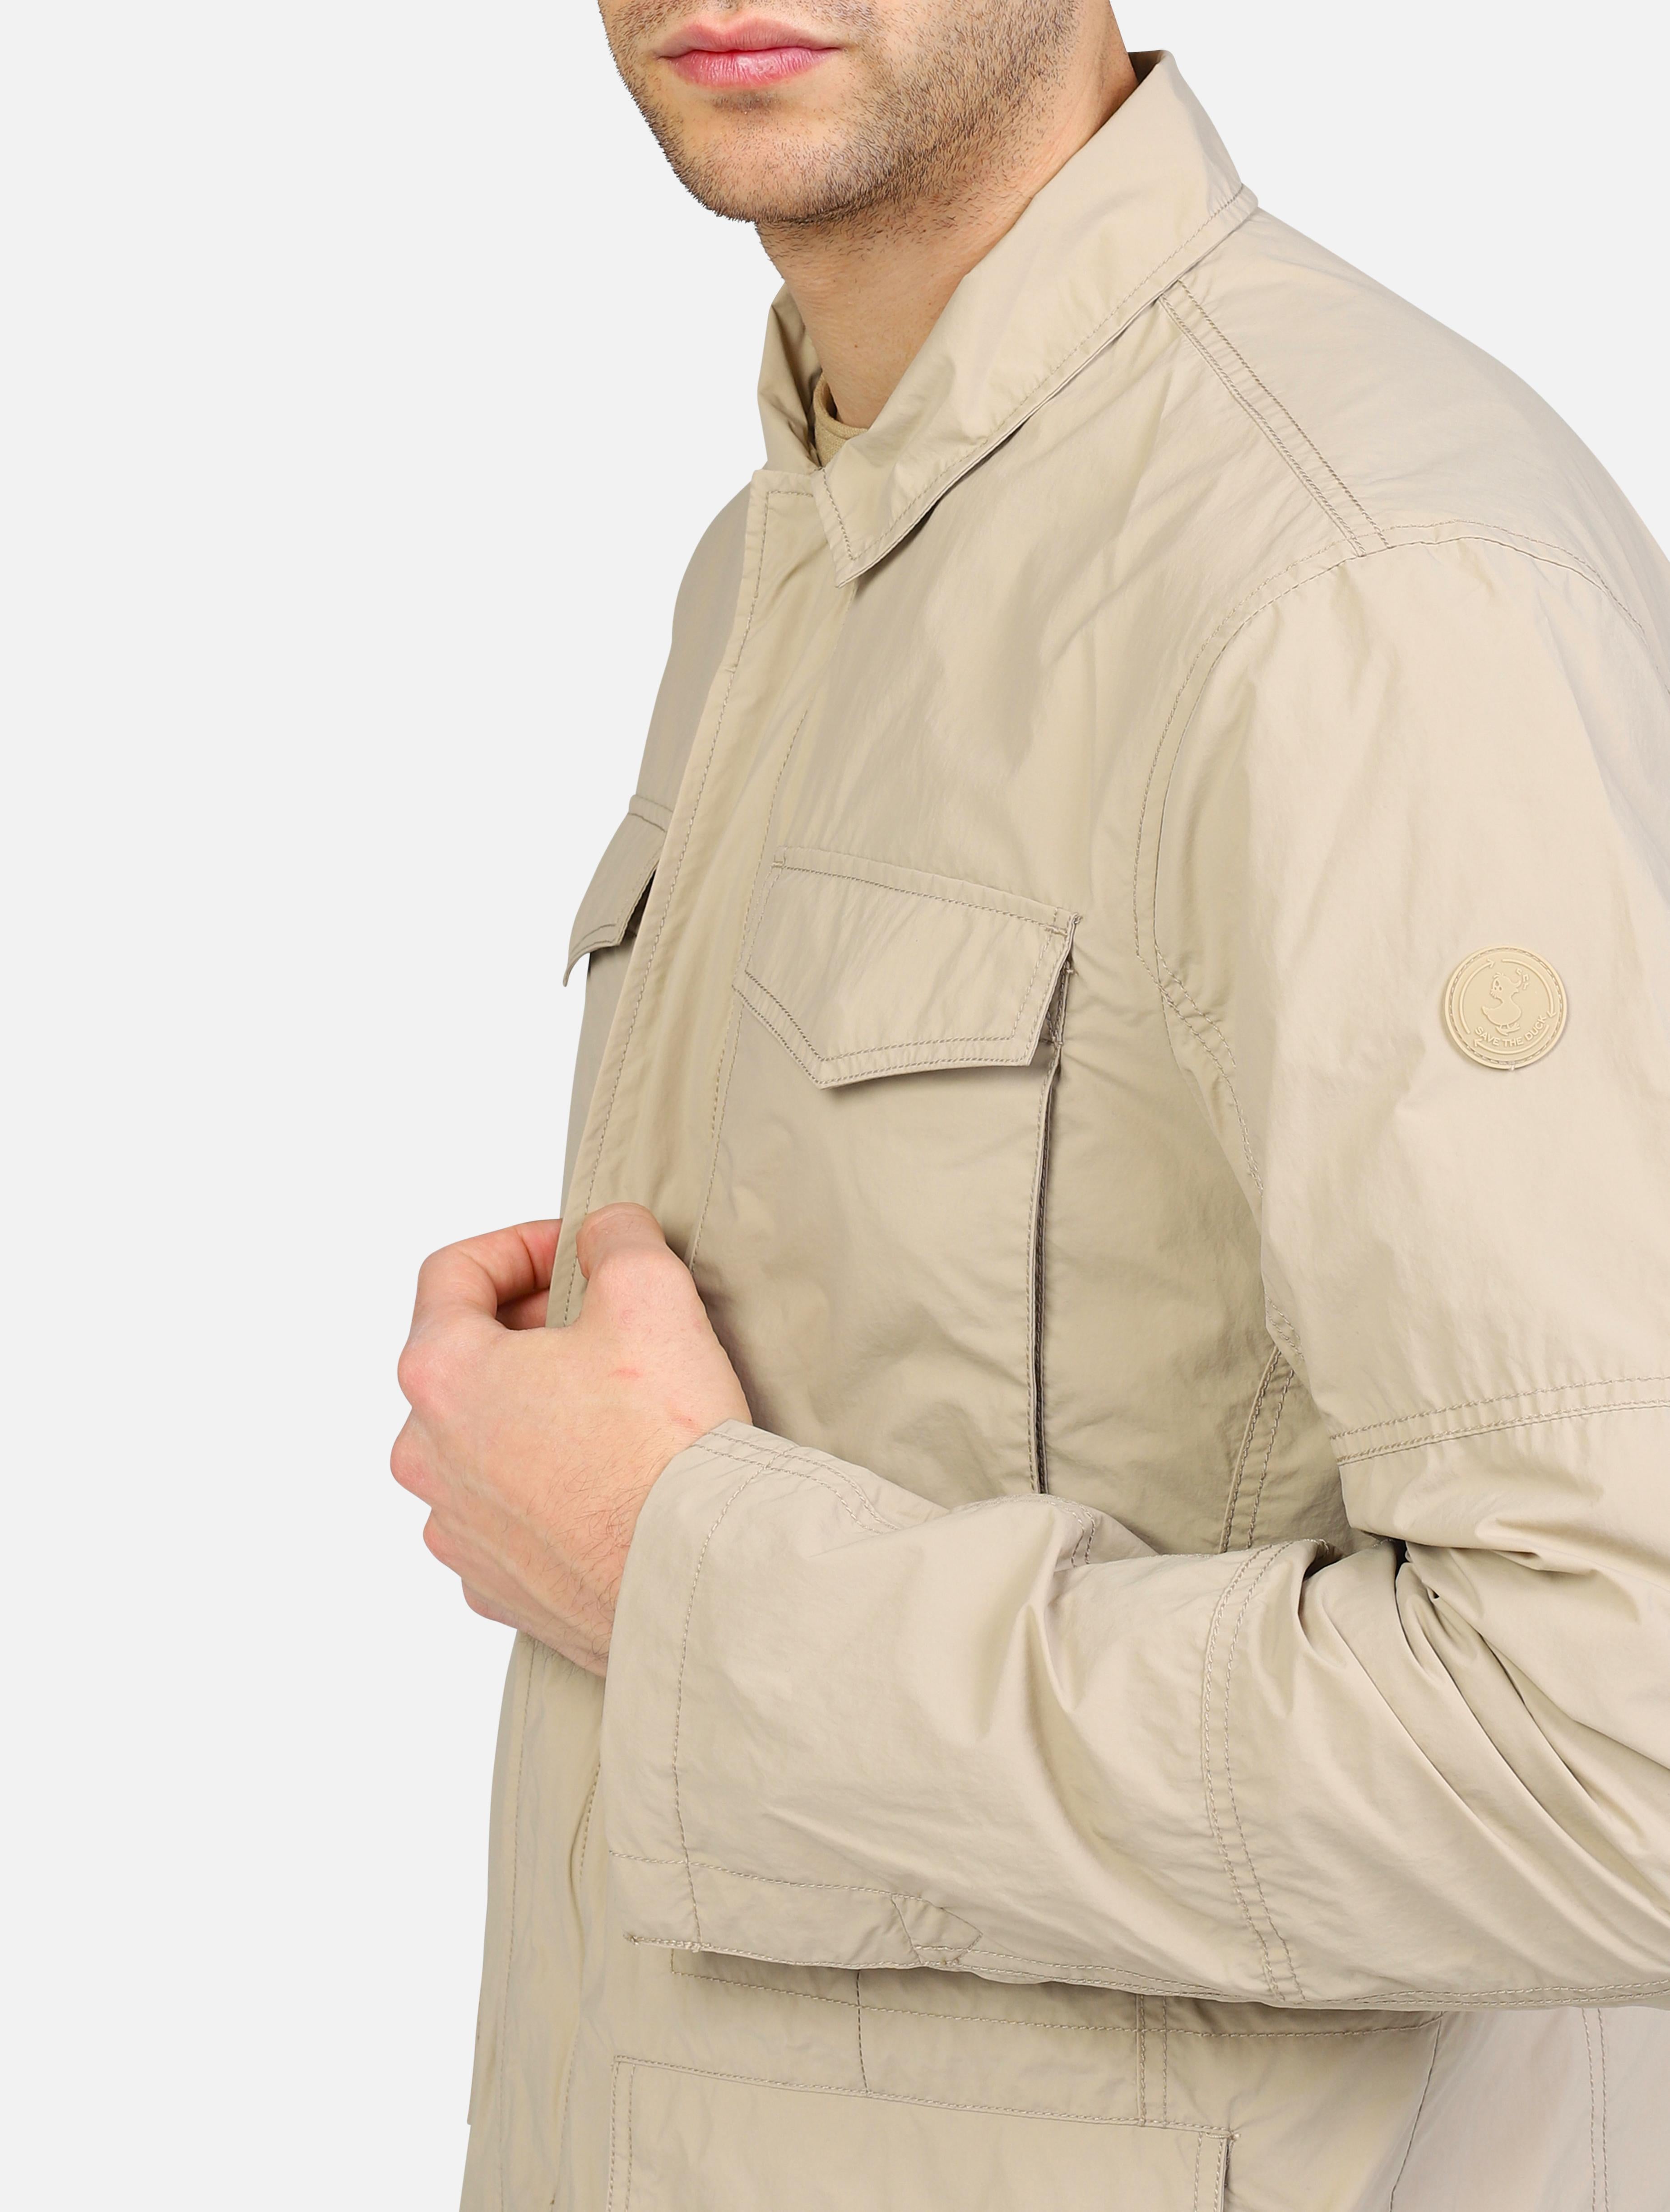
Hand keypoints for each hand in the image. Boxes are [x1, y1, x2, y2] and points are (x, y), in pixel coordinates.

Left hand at [391, 1204, 749, 1672]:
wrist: (702, 1579)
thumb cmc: (666, 1445)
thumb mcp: (651, 1290)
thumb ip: (615, 1238)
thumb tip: (604, 1235)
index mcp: (442, 1375)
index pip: (453, 1274)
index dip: (521, 1245)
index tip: (575, 1252)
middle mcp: (428, 1457)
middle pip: (464, 1361)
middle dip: (531, 1331)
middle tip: (606, 1326)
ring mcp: (457, 1532)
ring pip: (483, 1443)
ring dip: (537, 1413)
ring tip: (614, 1411)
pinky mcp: (497, 1588)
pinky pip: (508, 1517)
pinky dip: (548, 1488)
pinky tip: (610, 1483)